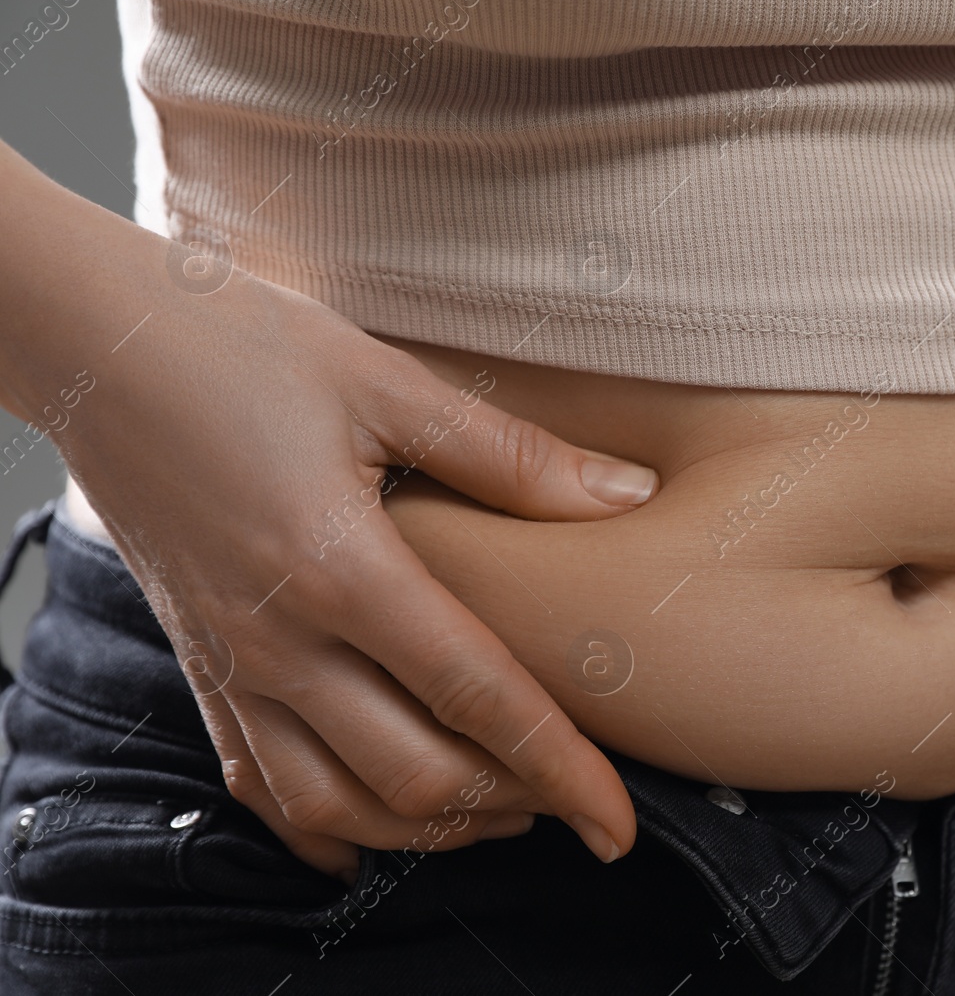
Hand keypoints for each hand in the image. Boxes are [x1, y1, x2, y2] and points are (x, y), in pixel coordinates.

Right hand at [42, 227, 655, 875]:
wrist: (97, 341)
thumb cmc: (244, 346)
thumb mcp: (389, 384)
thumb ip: (514, 458)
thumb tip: (634, 495)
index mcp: (340, 567)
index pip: (478, 698)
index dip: (562, 770)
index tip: (617, 824)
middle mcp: (279, 638)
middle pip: (414, 775)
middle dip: (511, 805)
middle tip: (576, 797)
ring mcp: (231, 664)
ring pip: (335, 805)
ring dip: (429, 828)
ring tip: (502, 814)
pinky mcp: (200, 666)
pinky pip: (256, 785)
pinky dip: (323, 828)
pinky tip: (369, 836)